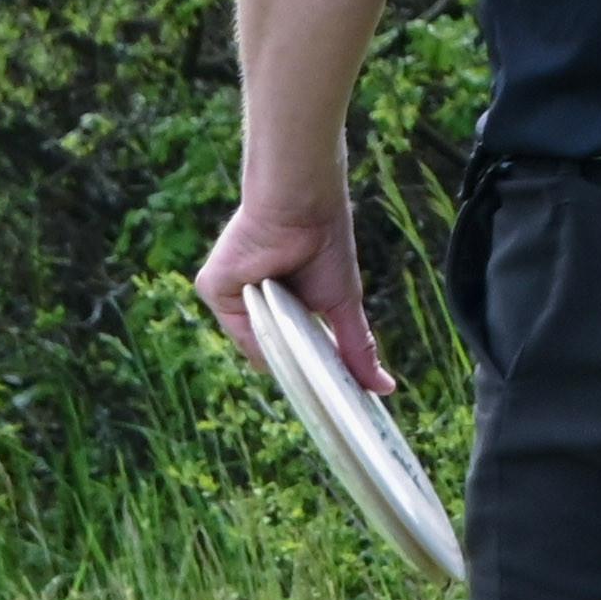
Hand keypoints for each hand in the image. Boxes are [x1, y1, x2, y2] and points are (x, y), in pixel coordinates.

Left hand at [197, 192, 390, 394]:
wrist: (301, 208)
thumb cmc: (325, 246)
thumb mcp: (343, 306)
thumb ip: (355, 349)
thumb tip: (386, 388)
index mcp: (281, 306)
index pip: (289, 351)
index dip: (307, 370)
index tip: (329, 391)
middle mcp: (253, 302)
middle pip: (271, 352)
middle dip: (295, 366)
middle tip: (321, 381)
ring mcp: (231, 296)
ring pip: (254, 343)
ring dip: (279, 350)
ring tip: (305, 348)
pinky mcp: (214, 287)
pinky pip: (236, 326)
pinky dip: (258, 335)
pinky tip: (284, 332)